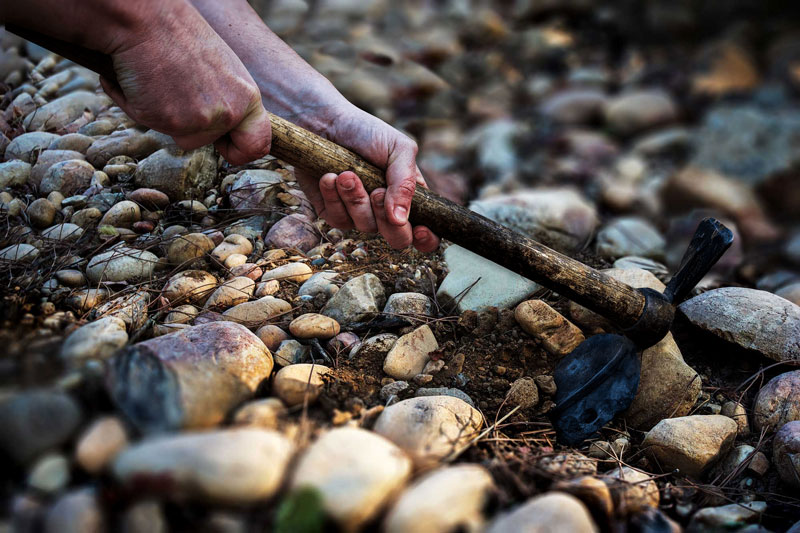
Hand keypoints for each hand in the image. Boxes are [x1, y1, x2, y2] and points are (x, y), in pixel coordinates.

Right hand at [100, 1, 270, 164]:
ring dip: (166, 118)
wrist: (145, 19)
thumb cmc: (177, 36)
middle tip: (178, 100)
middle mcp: (231, 112)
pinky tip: (141, 81)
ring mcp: (203, 119)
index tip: (226, 146)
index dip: (240, 151)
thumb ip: (227, 99)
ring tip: (160, 82)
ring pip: (181, 137)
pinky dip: (140, 107)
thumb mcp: (220, 70)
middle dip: (192, 129)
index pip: (257, 143)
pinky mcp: (173, 122)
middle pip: (210, 143)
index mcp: (247, 97)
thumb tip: (225, 127)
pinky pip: (152, 126)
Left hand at [295, 106, 439, 251]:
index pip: (425, 232)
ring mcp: (359, 213)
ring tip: (347, 173)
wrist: (324, 122)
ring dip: (356, 198)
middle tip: (377, 191)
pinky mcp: (333, 211)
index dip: (426, 239)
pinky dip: (333, 197)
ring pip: (365, 227)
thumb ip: (405, 183)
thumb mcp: (398, 149)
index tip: (419, 230)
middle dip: (386, 218)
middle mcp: (386, 210)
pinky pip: (338, 220)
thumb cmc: (366, 132)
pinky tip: (329, 176)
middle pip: (397, 239)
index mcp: (408, 196)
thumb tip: (400, 220)